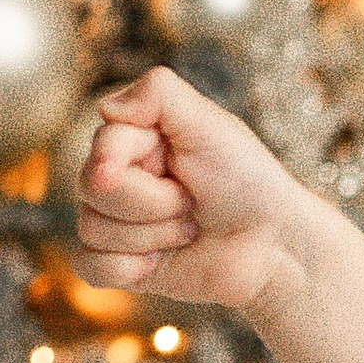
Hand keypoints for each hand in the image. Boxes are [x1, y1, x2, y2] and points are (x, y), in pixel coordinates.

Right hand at [76, 67, 315, 325]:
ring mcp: (115, 221)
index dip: (128, 161)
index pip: (102, 146)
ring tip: (188, 229)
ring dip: (154, 236)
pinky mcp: (120, 265)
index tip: (175, 169)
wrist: (273, 245)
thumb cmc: (247, 180)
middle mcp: (117, 176)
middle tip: (192, 201)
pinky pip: (90, 266)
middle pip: (91, 188)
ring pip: (92, 229)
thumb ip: (159, 94)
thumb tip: (105, 108)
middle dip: (154, 202)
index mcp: (134, 138)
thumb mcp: (211, 124)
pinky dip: (128, 268)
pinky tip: (160, 262)